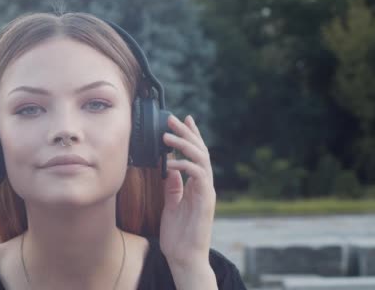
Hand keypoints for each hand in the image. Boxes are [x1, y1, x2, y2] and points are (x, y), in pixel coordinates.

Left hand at [159, 115, 215, 267]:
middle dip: (187, 133)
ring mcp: (206, 192)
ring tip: (167, 137)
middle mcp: (204, 185)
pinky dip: (185, 166)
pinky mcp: (206, 200)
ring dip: (184, 146)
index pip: (196, 154)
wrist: (184, 257)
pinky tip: (171, 164)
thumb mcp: (171, 205)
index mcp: (196, 185)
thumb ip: (173, 187)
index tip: (184, 119)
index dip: (191, 135)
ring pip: (201, 159)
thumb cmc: (178, 234)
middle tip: (173, 119)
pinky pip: (198, 176)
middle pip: (200, 151)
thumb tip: (169, 169)